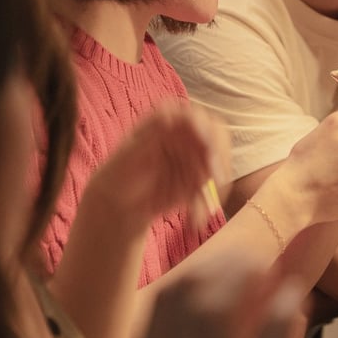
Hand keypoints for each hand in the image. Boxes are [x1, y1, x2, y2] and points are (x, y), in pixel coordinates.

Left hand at [86, 101, 229, 236]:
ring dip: (214, 189)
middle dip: (219, 158)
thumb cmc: (118, 174)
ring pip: (218, 166)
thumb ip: (151, 135)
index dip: (205, 129)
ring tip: (199, 212)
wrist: (119, 205)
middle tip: (217, 179)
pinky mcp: (199, 179)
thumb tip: (170, 118)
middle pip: (216, 138)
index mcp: (168, 120)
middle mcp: (186, 135)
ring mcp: (195, 157)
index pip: (194, 117)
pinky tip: (195, 220)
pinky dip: (205, 204)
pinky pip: (211, 190)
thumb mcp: (129, 153)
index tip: (208, 147)